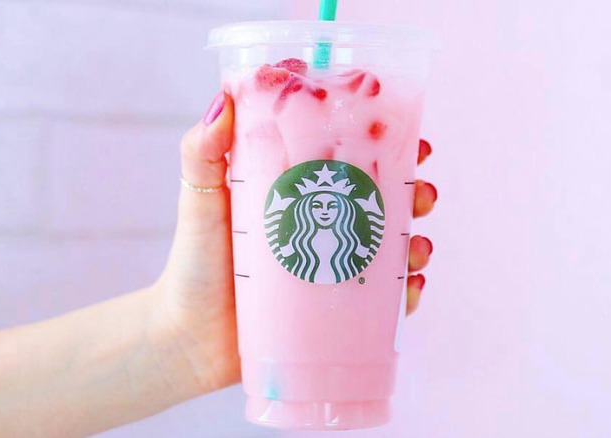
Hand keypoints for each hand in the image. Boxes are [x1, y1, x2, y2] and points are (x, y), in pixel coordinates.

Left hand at [150, 92, 437, 398]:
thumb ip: (202, 153)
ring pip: (391, 249)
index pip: (348, 160)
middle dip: (414, 192)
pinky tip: (412, 287)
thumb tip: (221, 99)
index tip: (410, 136)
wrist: (188, 340)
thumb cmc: (193, 265)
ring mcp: (331, 269)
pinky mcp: (334, 312)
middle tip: (423, 192)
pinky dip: (406, 293)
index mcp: (297, 193)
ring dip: (417, 242)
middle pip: (381, 202)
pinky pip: (382, 301)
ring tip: (419, 247)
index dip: (385, 146)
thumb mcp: (200, 201)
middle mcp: (321, 227)